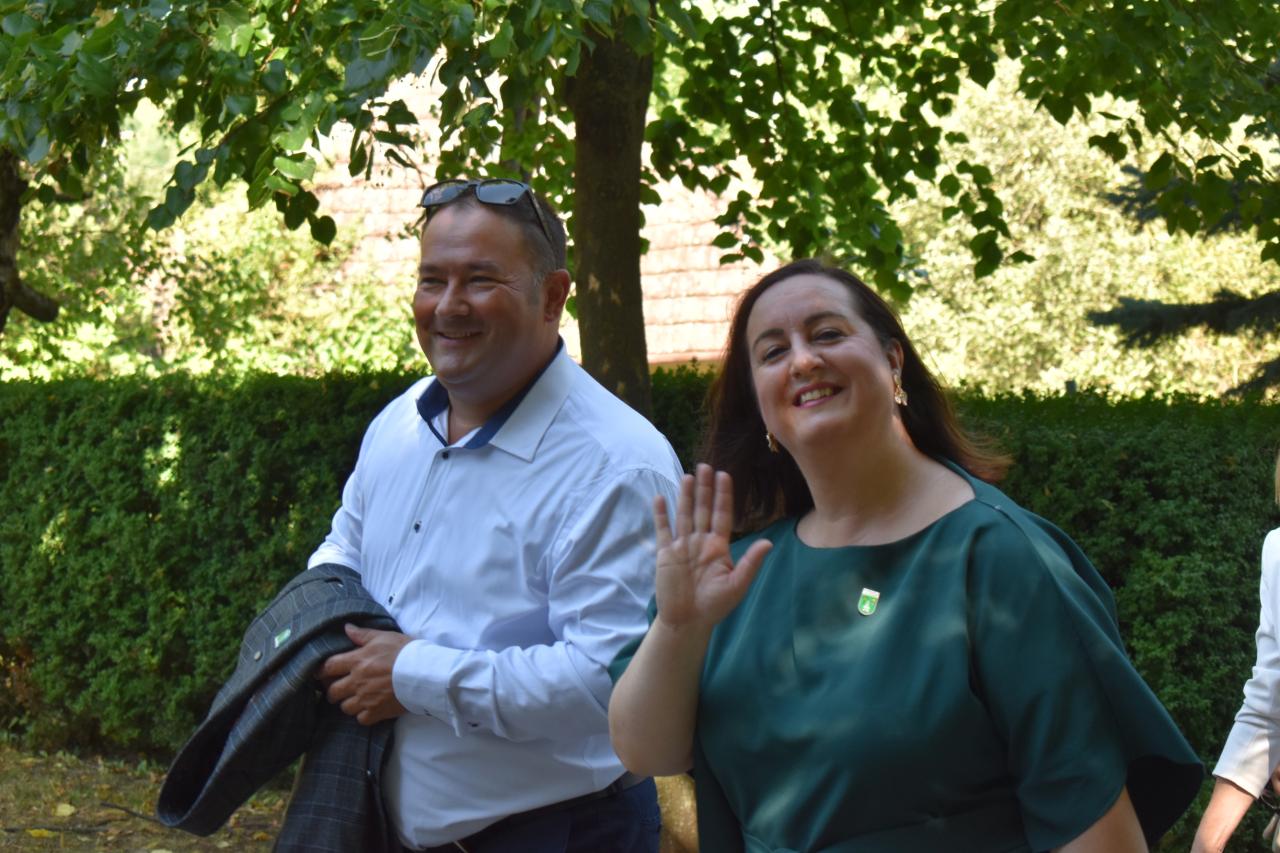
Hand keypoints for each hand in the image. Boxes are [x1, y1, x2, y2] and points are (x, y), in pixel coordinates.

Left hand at [316, 624, 410, 724]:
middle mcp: (357, 681)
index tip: (321, 673)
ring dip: (348, 703)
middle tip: (338, 689)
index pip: (329, 667)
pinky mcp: (377, 712)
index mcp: (357, 661)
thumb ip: (363, 634)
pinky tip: (369, 708)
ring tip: (355, 699)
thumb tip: (346, 628)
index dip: (322, 671)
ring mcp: (366, 699)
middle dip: (333, 691)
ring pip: (345, 707)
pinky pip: (361, 719)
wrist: (424, 672)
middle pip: (333, 691)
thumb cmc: (405, 651)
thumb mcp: (384, 637)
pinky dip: (363, 715)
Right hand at [653, 464, 771, 633]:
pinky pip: (664, 530)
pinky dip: (661, 515)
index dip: (723, 495)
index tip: (725, 475)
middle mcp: (701, 541)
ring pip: (684, 515)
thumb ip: (750, 562)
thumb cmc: (715, 605)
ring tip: (687, 476)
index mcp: (718, 546)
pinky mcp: (666, 554)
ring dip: (685, 496)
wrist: (688, 621)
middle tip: (704, 466)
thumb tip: (768, 542)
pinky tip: (660, 498)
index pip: (722, 514)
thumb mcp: (737, 584)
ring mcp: (682, 546)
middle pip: (703, 509)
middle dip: (704, 488)